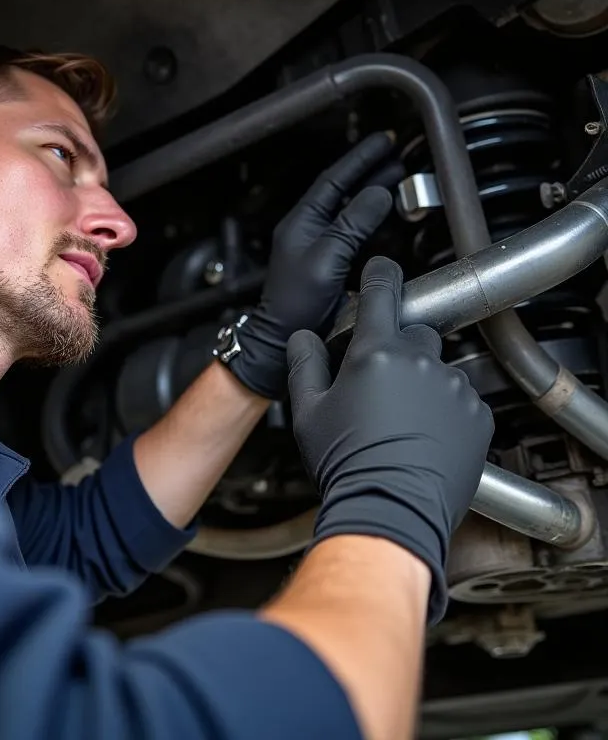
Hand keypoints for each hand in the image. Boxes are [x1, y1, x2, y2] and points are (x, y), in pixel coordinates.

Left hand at [223, 132, 399, 399]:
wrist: (283, 337)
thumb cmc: (296, 303)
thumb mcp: (326, 259)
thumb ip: (351, 225)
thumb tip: (377, 193)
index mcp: (302, 221)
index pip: (334, 179)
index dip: (359, 159)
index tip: (382, 142)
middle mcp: (308, 228)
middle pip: (343, 189)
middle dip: (369, 169)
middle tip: (396, 152)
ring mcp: (317, 244)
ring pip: (349, 207)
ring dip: (373, 190)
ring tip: (398, 174)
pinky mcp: (328, 261)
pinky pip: (353, 228)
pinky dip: (372, 216)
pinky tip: (387, 211)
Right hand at [286, 256, 493, 623]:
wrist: (391, 511)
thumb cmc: (346, 463)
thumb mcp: (307, 411)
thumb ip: (304, 363)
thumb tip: (303, 337)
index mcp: (375, 352)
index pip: (382, 290)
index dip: (379, 273)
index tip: (380, 269)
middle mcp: (420, 361)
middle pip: (413, 329)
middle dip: (397, 343)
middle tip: (379, 376)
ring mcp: (453, 388)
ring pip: (437, 365)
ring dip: (421, 378)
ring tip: (401, 416)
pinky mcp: (476, 415)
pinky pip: (459, 396)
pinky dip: (444, 407)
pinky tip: (423, 432)